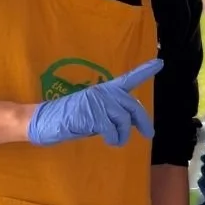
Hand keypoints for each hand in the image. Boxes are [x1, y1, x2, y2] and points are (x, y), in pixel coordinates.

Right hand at [27, 58, 162, 146]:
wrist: (44, 120)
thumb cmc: (71, 119)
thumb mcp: (97, 113)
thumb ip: (113, 112)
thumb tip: (131, 121)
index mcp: (105, 90)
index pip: (128, 78)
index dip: (145, 71)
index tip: (160, 63)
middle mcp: (103, 92)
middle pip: (133, 105)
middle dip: (143, 121)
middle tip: (149, 134)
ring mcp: (98, 102)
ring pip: (124, 119)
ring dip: (123, 134)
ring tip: (116, 141)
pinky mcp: (92, 114)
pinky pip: (113, 129)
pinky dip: (114, 139)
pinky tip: (110, 142)